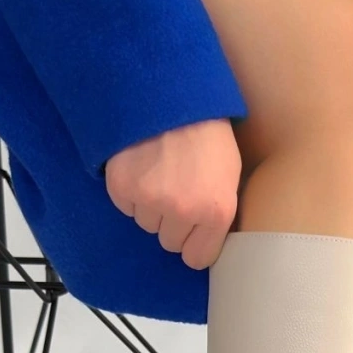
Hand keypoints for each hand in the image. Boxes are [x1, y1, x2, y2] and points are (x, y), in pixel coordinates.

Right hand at [105, 118, 241, 269]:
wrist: (171, 94)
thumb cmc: (208, 134)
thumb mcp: (230, 177)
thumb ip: (219, 214)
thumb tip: (206, 243)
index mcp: (216, 211)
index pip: (196, 258)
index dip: (194, 244)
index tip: (193, 231)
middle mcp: (183, 212)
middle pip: (170, 242)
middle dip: (173, 223)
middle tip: (177, 189)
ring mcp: (150, 200)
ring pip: (147, 224)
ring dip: (151, 207)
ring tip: (160, 173)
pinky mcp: (122, 187)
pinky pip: (126, 207)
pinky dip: (131, 192)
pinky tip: (142, 167)